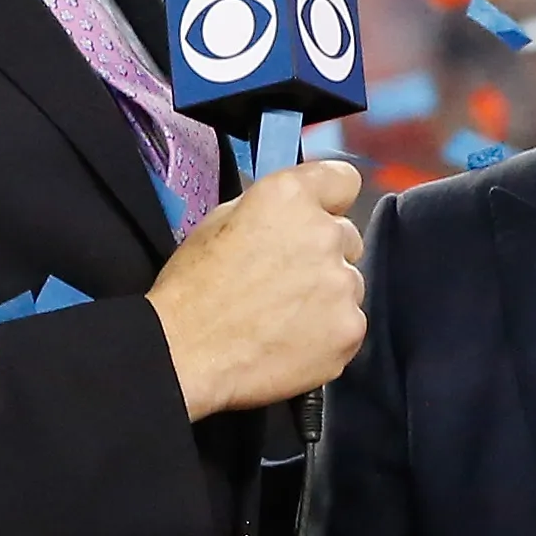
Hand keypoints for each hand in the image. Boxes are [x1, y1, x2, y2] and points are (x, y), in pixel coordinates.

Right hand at [144, 159, 364, 420]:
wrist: (184, 355)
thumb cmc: (192, 290)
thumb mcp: (219, 223)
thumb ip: (269, 210)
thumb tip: (296, 212)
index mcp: (289, 197)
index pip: (343, 180)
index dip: (330, 201)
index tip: (320, 216)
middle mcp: (325, 233)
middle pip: (347, 237)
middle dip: (323, 254)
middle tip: (285, 279)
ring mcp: (343, 284)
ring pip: (349, 283)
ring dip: (327, 295)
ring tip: (282, 317)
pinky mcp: (350, 328)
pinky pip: (349, 323)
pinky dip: (328, 333)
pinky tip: (291, 341)